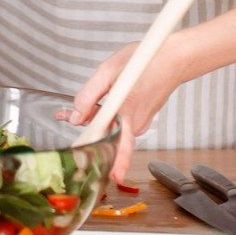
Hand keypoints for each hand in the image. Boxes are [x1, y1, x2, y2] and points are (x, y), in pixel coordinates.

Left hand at [71, 34, 194, 183]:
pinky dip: (106, 116)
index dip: (106, 160)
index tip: (103, 175)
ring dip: (94, 121)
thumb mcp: (109, 71)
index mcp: (127, 113)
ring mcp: (140, 124)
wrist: (174, 59)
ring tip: (68, 110)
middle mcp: (135, 124)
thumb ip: (89, 95)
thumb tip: (75, 116)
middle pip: (105, 136)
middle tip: (62, 116)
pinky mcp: (141, 120)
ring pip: (111, 128)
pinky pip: (119, 123)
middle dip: (84, 130)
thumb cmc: (145, 62)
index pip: (117, 147)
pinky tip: (94, 105)